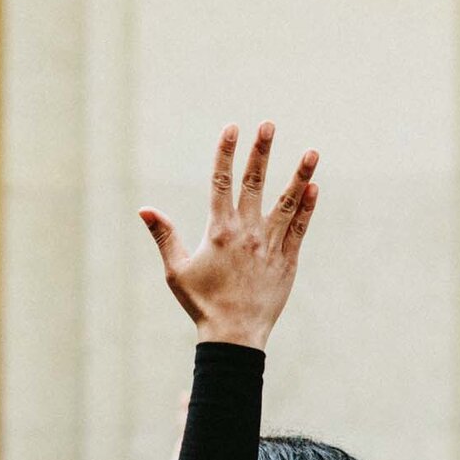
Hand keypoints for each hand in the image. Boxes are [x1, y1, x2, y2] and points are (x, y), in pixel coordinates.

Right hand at [139, 123, 318, 348]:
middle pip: (255, 183)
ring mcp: (270, 245)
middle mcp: (246, 232)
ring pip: (287, 203)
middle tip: (268, 124)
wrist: (234, 335)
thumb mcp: (176, 270)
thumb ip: (164, 236)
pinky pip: (299, 228)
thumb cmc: (202, 303)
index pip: (221, 182)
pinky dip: (307, 208)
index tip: (232, 128)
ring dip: (299, 176)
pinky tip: (314, 187)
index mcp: (219, 231)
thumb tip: (144, 210)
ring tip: (312, 152)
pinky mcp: (287, 260)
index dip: (226, 153)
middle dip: (261, 152)